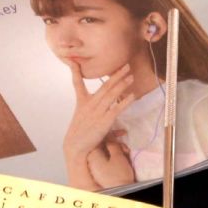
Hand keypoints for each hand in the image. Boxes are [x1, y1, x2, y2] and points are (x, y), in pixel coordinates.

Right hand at [62, 63, 134, 184]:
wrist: (75, 147)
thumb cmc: (81, 135)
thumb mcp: (87, 124)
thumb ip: (104, 122)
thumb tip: (122, 131)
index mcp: (82, 102)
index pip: (77, 83)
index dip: (75, 71)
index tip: (74, 61)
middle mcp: (90, 104)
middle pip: (104, 86)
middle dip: (116, 75)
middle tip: (126, 65)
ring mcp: (97, 111)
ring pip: (111, 94)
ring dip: (122, 84)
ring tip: (131, 76)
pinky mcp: (104, 120)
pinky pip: (116, 108)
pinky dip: (125, 101)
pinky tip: (132, 95)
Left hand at [87, 135, 135, 188]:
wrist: (121, 192)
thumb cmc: (119, 174)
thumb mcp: (118, 156)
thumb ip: (112, 144)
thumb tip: (110, 138)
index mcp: (92, 155)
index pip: (100, 139)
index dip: (112, 134)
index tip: (122, 134)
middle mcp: (91, 161)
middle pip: (103, 146)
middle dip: (116, 144)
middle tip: (126, 149)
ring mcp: (95, 168)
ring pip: (106, 152)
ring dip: (117, 151)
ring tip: (127, 154)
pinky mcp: (101, 172)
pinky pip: (106, 160)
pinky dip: (115, 158)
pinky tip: (123, 160)